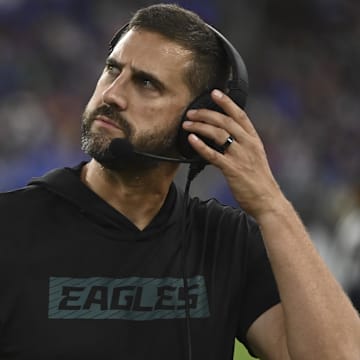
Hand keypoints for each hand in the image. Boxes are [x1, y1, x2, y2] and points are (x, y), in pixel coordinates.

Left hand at [183, 89, 282, 218]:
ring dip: (200, 126)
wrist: (267, 200)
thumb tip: (227, 136)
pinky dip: (200, 145)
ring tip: (187, 124)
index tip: (215, 93)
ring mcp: (240, 156)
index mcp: (254, 140)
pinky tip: (191, 139)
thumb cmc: (259, 180)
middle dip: (206, 113)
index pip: (240, 115)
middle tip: (191, 112)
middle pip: (225, 121)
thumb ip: (243, 144)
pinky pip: (213, 154)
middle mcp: (248, 144)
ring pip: (218, 134)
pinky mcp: (232, 169)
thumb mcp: (255, 156)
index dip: (227, 102)